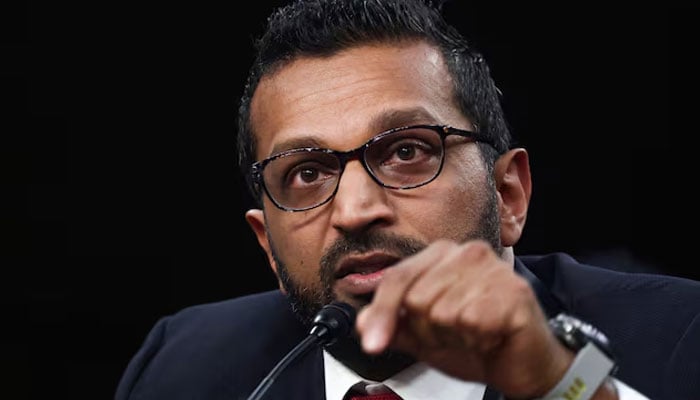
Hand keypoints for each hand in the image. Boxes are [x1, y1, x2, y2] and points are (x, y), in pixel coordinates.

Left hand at [355, 239, 573, 397]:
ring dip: (454, 337)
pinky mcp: (514, 292)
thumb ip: (394, 325)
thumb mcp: (424, 335)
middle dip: (428, 331)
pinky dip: (476, 340)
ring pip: (442, 312)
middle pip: (417, 299)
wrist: (522, 363)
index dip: (382, 313)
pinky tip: (489, 336)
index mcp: (441, 255)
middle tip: (453, 335)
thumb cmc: (476, 340)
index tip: (373, 344)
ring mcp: (492, 269)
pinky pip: (471, 322)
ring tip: (472, 335)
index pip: (397, 278)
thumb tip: (362, 322)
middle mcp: (467, 253)